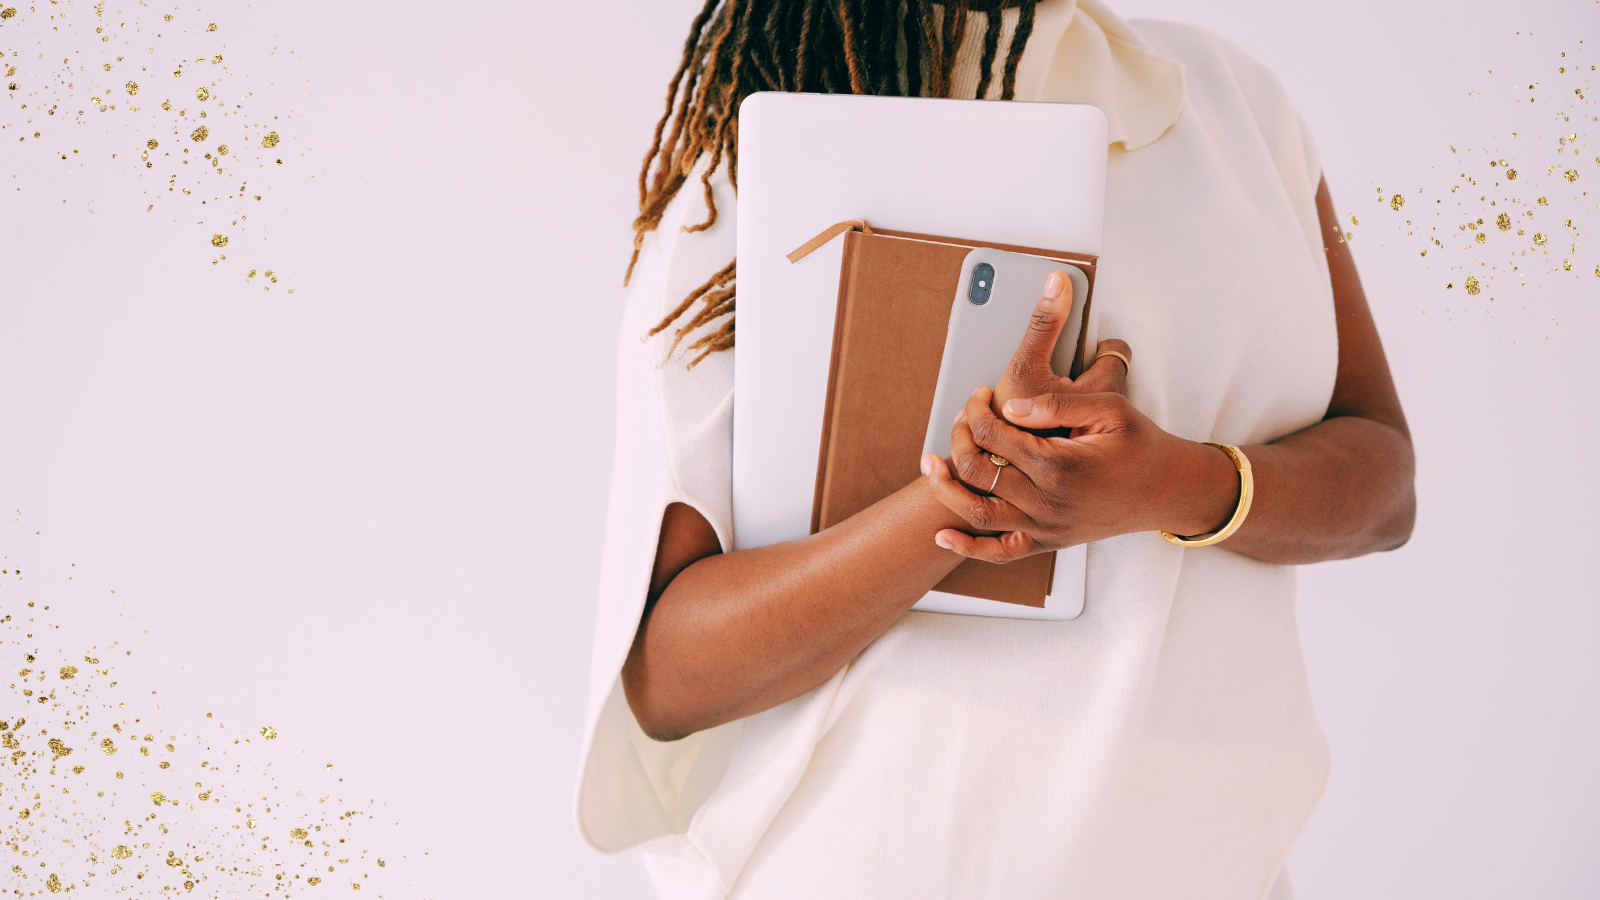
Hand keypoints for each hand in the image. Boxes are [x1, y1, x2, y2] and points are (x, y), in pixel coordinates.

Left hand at [918, 272, 1237, 561]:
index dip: (976, 409)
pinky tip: (942, 535)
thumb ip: (1058, 404)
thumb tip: (1009, 408)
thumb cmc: (1140, 445)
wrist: (1166, 490)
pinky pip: (998, 554)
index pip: (993, 434)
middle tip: (963, 417)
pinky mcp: (1046, 543)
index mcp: (1059, 465)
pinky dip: (966, 547)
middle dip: (960, 437)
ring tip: (930, 464)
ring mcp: (1044, 527)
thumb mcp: (1110, 410)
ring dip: (945, 489)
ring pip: (977, 513)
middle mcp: (1047, 501)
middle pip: (978, 469)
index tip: (980, 394)